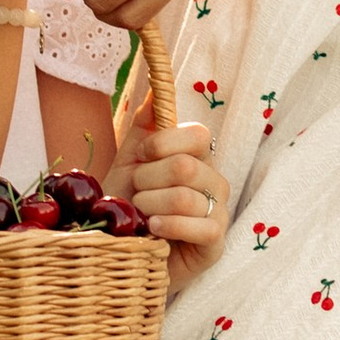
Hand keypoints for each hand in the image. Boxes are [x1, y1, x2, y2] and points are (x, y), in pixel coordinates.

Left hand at [110, 119, 228, 280]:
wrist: (120, 250)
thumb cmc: (127, 205)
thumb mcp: (130, 161)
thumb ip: (145, 125)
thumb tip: (156, 90)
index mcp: (198, 157)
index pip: (198, 135)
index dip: (161, 144)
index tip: (139, 158)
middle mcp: (215, 182)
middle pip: (185, 167)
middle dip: (147, 180)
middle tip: (135, 194)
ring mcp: (219, 212)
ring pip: (186, 198)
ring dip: (150, 206)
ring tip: (140, 215)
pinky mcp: (216, 244)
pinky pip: (200, 227)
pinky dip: (169, 227)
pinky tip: (153, 230)